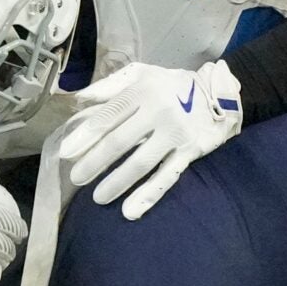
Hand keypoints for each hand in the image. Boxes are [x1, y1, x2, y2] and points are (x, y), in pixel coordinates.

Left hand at [57, 59, 242, 218]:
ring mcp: (176, 134)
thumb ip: (109, 86)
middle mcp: (159, 111)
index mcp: (142, 91)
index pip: (108, 116)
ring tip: (98, 197)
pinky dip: (148, 195)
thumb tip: (78, 100)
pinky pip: (167, 176)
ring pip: (141, 162)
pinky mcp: (190, 152)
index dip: (85, 136)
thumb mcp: (141, 74)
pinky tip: (131, 211)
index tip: (67, 153)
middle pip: (120, 141)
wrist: (219, 92)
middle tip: (77, 178)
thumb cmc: (171, 85)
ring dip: (117, 182)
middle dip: (95, 162)